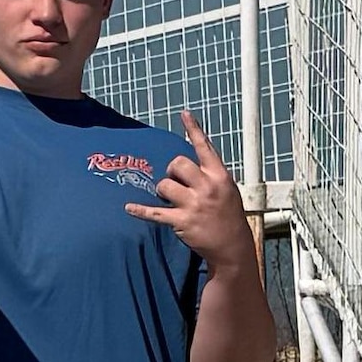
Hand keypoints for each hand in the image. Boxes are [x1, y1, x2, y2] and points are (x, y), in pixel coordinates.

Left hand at [131, 110, 255, 274]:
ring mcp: (194, 204)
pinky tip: (129, 207)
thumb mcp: (228, 190)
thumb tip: (190, 159)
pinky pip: (155, 212)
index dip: (194, 129)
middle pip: (178, 163)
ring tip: (172, 201)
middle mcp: (207, 187)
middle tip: (176, 182)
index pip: (205, 147)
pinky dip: (140, 210)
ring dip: (164, 192)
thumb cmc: (229, 216)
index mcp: (220, 176)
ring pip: (165, 185)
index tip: (184, 113)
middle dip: (172, 171)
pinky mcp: (182, 221)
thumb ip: (211, 174)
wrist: (232, 247)